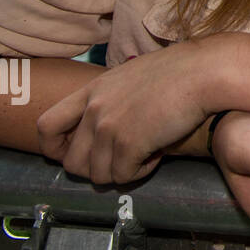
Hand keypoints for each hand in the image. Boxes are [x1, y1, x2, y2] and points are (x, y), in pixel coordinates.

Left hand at [37, 43, 210, 183]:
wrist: (203, 73)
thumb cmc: (179, 71)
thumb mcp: (131, 76)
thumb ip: (111, 98)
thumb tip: (111, 127)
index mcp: (92, 91)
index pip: (45, 126)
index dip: (54, 148)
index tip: (76, 152)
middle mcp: (94, 110)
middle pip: (71, 163)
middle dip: (97, 168)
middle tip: (123, 158)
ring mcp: (109, 128)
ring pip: (97, 176)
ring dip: (122, 171)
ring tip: (145, 152)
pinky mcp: (129, 144)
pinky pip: (123, 177)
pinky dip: (141, 172)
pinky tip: (157, 154)